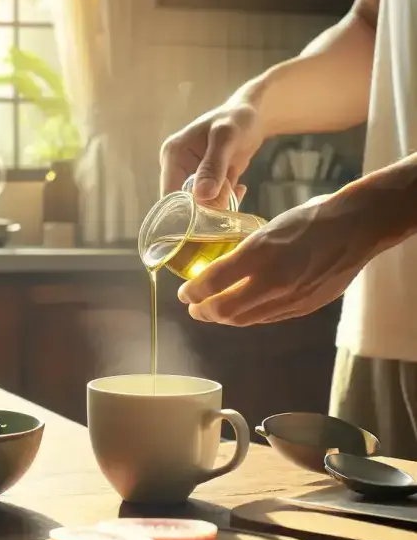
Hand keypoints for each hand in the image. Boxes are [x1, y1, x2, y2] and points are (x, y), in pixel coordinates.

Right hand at [159, 100, 264, 203]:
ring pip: (200, 205)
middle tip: (230, 190)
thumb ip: (214, 165)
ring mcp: (190, 177)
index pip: (170, 195)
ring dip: (220, 202)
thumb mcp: (226, 137)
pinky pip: (211, 202)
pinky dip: (226, 200)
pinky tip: (238, 186)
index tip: (214, 203)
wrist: (252, 117)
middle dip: (208, 205)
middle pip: (185, 203)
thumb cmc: (237, 120)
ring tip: (235, 184)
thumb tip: (202, 196)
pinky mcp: (204, 183)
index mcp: (173, 156)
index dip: (189, 207)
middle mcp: (176, 169)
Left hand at [176, 193, 380, 325]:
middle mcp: (272, 280)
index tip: (184, 292)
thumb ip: (244, 253)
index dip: (192, 292)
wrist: (356, 227)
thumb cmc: (309, 219)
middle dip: (203, 312)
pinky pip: (267, 318)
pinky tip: (243, 310)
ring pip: (245, 319)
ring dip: (224, 318)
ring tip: (213, 312)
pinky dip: (248, 316)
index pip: (212, 282)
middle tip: (193, 307)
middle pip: (224, 310)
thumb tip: (220, 271)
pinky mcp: (305, 306)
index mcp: (259, 253)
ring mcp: (290, 297)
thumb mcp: (266, 228)